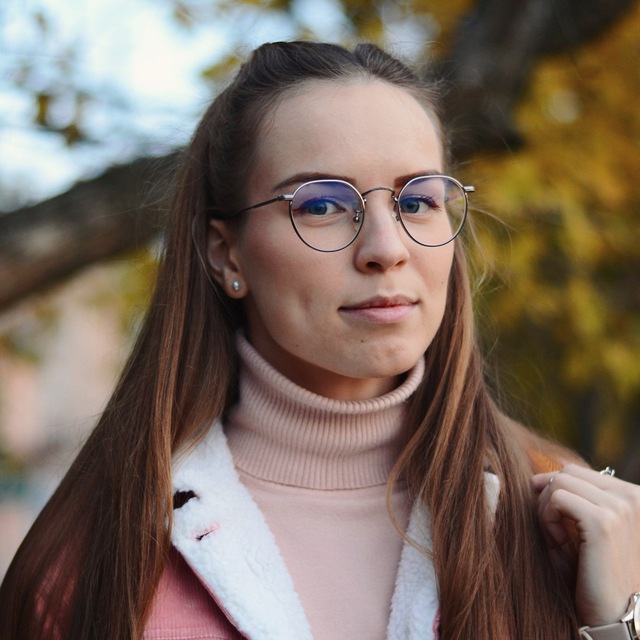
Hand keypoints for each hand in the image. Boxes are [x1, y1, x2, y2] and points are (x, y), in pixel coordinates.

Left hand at [531, 464, 639, 625]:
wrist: (614, 612)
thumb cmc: (595, 569)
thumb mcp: (586, 525)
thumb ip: (577, 495)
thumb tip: (553, 464)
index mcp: (632, 494)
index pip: (577, 470)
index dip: (555, 490)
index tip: (555, 520)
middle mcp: (632, 496)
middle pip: (567, 472)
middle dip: (549, 497)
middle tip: (553, 530)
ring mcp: (621, 508)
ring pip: (560, 482)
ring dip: (546, 509)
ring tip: (557, 537)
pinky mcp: (603, 522)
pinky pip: (557, 498)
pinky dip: (547, 517)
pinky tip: (558, 541)